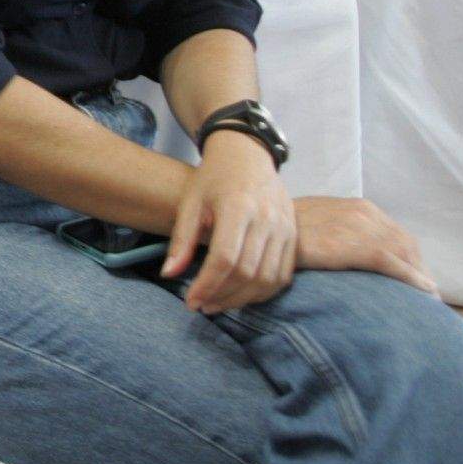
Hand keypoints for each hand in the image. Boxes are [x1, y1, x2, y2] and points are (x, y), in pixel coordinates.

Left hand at [161, 130, 296, 312]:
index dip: (207, 284)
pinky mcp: (294, 236)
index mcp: (239, 207)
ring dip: (242, 299)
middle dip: (223, 296)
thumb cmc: (213, 178)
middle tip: (202, 306)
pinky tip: (241, 296)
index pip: (225, 258)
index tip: (190, 301)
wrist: (248, 156)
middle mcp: (268, 219)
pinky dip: (263, 292)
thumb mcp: (190, 202)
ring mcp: (285, 228)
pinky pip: (283, 274)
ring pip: (268, 278)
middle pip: (248, 272)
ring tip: (217, 304)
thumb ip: (182, 239)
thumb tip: (168, 274)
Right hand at [293, 196, 437, 297]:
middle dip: (418, 269)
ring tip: (427, 298)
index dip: (409, 260)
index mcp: (357, 207)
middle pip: (405, 243)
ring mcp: (357, 225)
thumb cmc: (282, 231)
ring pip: (402, 252)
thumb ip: (335, 236)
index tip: (415, 281)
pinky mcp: (349, 243)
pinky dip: (410, 276)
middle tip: (426, 295)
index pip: (396, 235)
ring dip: (418, 276)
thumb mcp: (314, 227)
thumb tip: (344, 257)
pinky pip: (390, 261)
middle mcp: (362, 212)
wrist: (257, 222)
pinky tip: (423, 290)